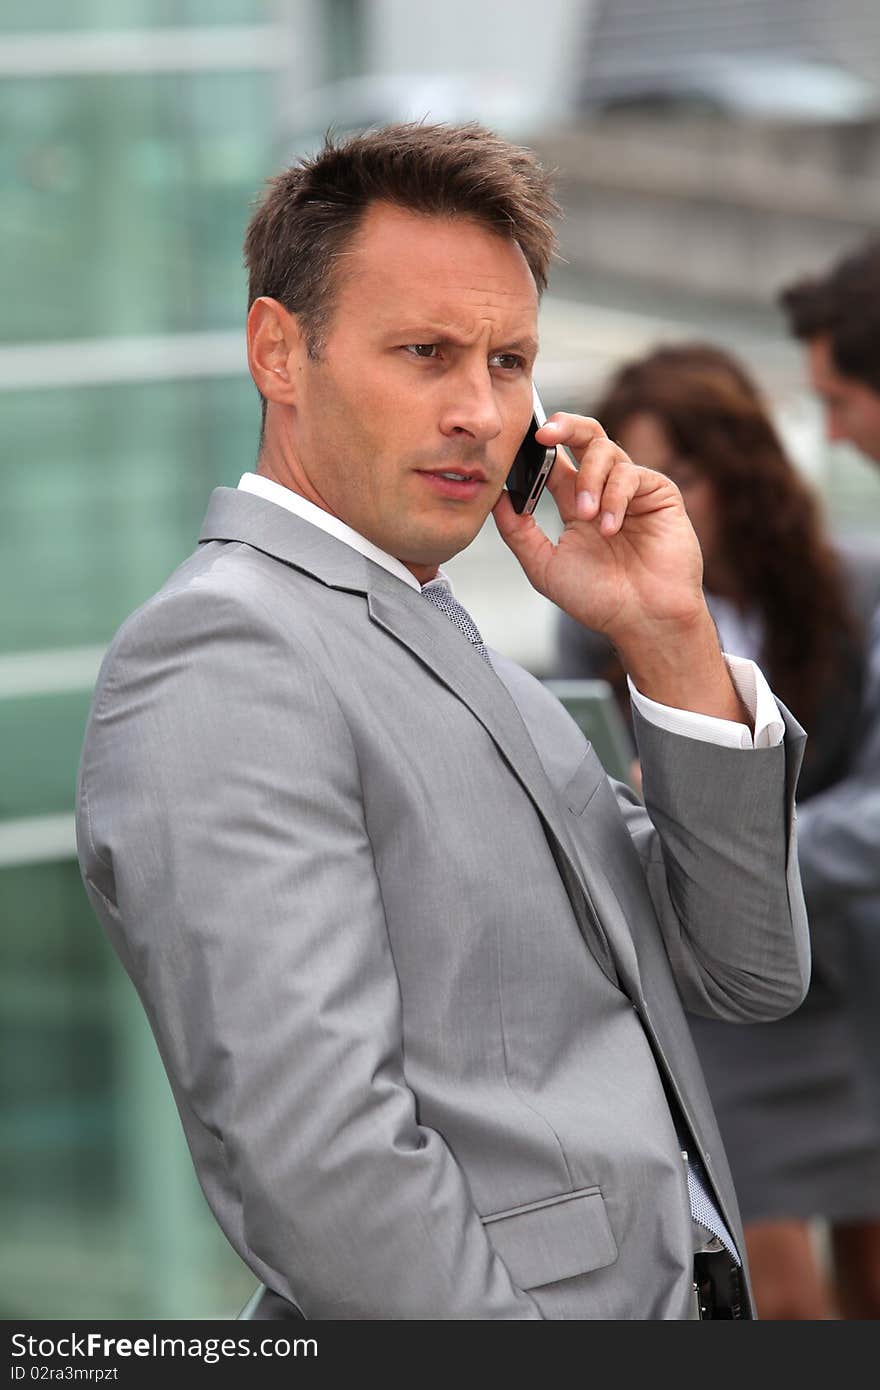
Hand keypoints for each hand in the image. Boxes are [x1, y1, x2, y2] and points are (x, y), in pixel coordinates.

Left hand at [492, 413, 703, 643]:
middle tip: (544, 435)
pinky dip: (615, 496)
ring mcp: (632, 490)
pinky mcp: (659, 493)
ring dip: (589, 480)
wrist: (643, 621)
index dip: (537, 447)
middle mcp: (604, 490)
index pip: (555, 459)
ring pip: (605, 449)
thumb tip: (494, 496)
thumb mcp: (544, 566)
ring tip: (585, 517)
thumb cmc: (599, 600)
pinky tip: (610, 527)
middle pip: (585, 435)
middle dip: (564, 425)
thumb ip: (517, 531)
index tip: (518, 443)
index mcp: (575, 503)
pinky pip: (631, 474)